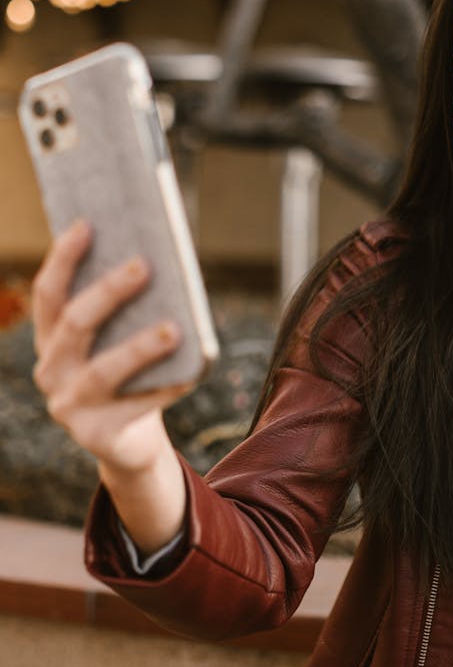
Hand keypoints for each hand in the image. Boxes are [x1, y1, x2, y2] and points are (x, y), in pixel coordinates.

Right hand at [32, 220, 190, 551]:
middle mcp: (51, 371)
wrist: (129, 442)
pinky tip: (190, 374)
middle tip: (145, 265)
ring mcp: (69, 406)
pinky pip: (137, 407)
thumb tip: (158, 258)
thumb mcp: (117, 341)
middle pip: (76, 324)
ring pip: (104, 370)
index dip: (64, 258)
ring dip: (139, 347)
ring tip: (174, 329)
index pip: (49, 294)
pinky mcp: (96, 435)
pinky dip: (165, 388)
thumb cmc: (129, 375)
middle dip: (109, 292)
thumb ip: (125, 309)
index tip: (88, 224)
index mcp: (50, 341)